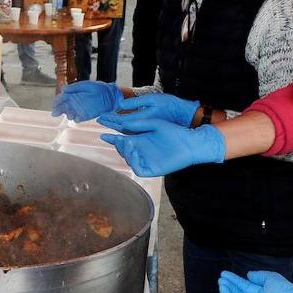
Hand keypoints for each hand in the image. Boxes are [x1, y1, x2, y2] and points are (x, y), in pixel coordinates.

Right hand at [51, 80, 122, 120]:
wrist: (111, 96)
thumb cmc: (98, 88)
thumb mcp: (86, 85)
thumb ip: (75, 87)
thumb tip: (63, 89)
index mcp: (73, 94)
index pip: (62, 98)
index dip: (57, 101)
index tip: (55, 104)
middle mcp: (74, 102)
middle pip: (63, 107)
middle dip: (59, 110)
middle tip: (56, 112)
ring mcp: (79, 109)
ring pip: (69, 113)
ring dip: (67, 114)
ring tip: (69, 114)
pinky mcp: (85, 115)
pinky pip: (78, 118)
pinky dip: (76, 119)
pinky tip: (76, 117)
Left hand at [98, 93, 199, 131]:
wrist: (186, 119)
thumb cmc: (170, 107)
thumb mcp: (153, 100)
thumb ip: (135, 103)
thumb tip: (119, 104)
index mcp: (141, 122)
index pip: (120, 122)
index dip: (110, 119)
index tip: (100, 116)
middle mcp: (141, 131)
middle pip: (121, 129)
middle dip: (111, 123)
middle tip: (100, 119)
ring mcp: (146, 134)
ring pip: (127, 133)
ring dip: (117, 127)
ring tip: (108, 122)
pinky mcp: (150, 134)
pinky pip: (134, 134)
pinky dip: (126, 130)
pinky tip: (122, 127)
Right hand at [99, 121, 224, 176]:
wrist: (190, 142)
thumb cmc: (174, 131)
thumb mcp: (153, 124)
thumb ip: (138, 125)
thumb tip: (122, 122)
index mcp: (141, 140)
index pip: (122, 140)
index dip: (112, 138)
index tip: (103, 133)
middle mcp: (142, 151)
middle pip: (123, 150)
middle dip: (118, 145)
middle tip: (117, 138)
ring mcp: (147, 160)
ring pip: (129, 159)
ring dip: (125, 152)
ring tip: (127, 143)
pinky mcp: (153, 169)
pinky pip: (138, 168)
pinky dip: (134, 161)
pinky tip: (134, 152)